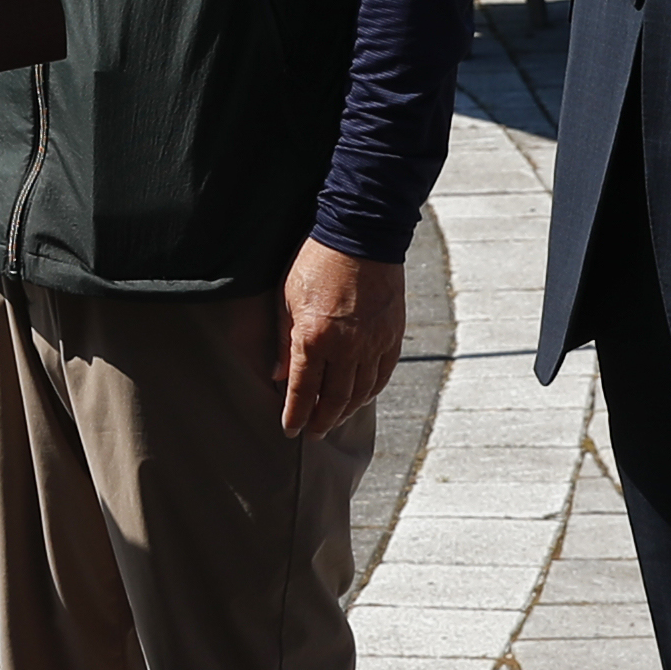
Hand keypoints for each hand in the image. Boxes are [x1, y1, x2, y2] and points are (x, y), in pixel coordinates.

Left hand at [275, 243, 400, 437]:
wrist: (361, 235)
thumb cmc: (316, 261)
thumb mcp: (287, 297)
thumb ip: (284, 340)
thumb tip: (278, 375)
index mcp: (313, 337)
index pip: (303, 390)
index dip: (295, 414)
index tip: (290, 430)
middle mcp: (346, 347)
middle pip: (334, 399)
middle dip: (321, 421)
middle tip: (313, 434)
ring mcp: (373, 343)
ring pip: (360, 392)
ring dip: (345, 411)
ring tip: (333, 420)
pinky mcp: (392, 336)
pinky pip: (382, 375)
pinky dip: (370, 392)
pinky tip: (360, 399)